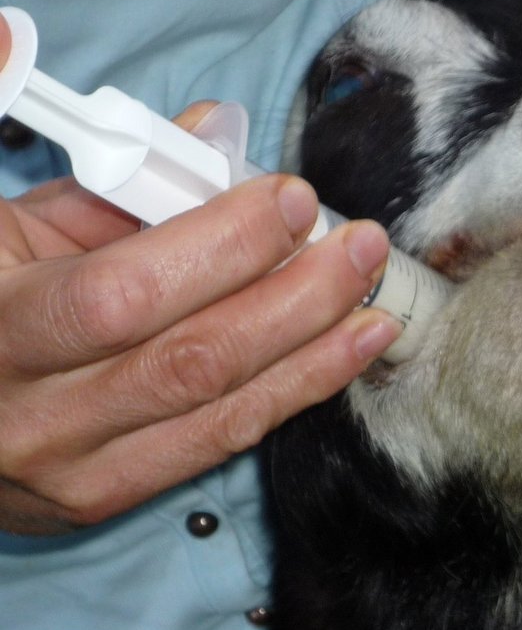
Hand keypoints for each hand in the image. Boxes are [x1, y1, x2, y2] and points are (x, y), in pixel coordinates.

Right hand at [0, 106, 402, 534]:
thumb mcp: (16, 228)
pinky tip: (342, 355)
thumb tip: (216, 130)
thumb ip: (114, 180)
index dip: (223, 245)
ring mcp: (66, 467)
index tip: (294, 199)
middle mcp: (28, 411)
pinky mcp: (100, 499)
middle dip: (297, 297)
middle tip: (361, 247)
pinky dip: (291, 394)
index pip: (125, 291)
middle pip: (193, 359)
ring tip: (378, 306)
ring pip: (219, 410)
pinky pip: (218, 444)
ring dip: (315, 353)